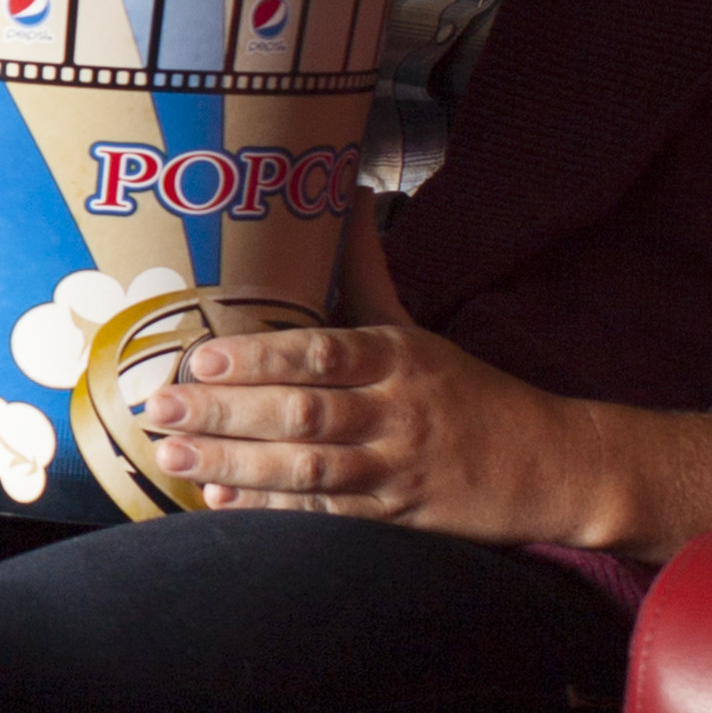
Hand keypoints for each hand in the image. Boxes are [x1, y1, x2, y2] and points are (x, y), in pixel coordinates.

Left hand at [138, 317, 711, 556]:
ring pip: (306, 467)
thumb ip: (370, 271)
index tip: (203, 359)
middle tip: (159, 410)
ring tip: (174, 457)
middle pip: (302, 412)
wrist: (552, 465)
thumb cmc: (471, 393)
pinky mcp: (396, 517)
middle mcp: (394, 409)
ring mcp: (395, 467)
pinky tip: (222, 503)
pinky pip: (324, 516)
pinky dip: (270, 511)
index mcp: (396, 355)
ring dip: (235, 464)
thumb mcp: (419, 328)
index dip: (260, 356)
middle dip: (226, 414)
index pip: (321, 351)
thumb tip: (351, 195)